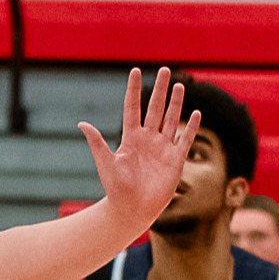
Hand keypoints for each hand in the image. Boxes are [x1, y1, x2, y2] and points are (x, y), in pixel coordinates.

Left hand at [80, 67, 197, 237]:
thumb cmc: (116, 188)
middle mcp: (147, 139)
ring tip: (180, 85)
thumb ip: (97, 142)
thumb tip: (82, 123)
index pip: (133, 107)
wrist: (132, 209)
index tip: (135, 71)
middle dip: (160, 89)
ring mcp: (163, 148)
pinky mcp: (176, 160)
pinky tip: (196, 113)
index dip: (134, 90)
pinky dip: (191, 127)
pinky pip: (185, 139)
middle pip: (155, 108)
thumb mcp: (105, 163)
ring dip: (176, 103)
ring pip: (171, 119)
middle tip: (165, 69)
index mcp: (130, 137)